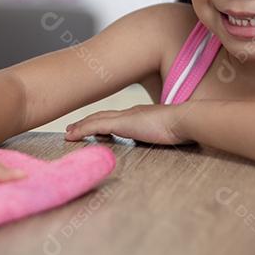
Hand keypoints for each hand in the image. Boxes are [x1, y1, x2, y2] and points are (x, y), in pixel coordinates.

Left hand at [63, 103, 194, 145]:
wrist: (185, 120)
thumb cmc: (183, 127)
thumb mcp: (170, 132)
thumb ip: (164, 135)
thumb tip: (167, 141)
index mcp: (140, 115)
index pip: (117, 118)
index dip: (103, 121)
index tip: (93, 127)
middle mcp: (130, 113)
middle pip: (102, 116)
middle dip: (87, 122)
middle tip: (73, 128)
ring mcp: (125, 117)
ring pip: (95, 120)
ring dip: (80, 126)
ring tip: (68, 133)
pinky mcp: (121, 123)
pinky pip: (95, 126)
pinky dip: (82, 130)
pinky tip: (72, 136)